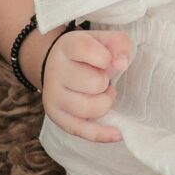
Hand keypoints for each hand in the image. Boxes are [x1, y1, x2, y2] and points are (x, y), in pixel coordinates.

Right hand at [40, 26, 130, 143]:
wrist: (57, 64)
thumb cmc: (88, 53)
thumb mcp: (104, 40)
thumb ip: (119, 45)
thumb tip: (122, 64)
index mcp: (67, 47)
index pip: (85, 49)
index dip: (105, 57)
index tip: (108, 59)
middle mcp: (56, 71)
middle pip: (94, 83)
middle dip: (106, 82)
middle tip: (102, 78)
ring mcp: (53, 96)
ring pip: (90, 109)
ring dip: (105, 102)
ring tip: (101, 93)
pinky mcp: (56, 115)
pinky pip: (81, 130)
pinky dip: (102, 134)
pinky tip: (117, 133)